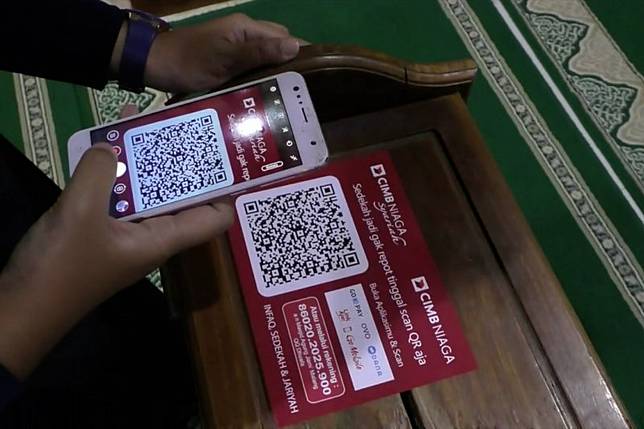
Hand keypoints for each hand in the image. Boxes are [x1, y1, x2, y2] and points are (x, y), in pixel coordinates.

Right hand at [0, 143, 231, 377]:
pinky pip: (119, 199)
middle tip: (183, 124)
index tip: (228, 153)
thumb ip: (100, 173)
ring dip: (146, 164)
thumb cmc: (61, 267)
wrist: (20, 308)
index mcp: (163, 239)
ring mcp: (125, 235)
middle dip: (182, 163)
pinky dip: (117, 175)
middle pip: (182, 197)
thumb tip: (112, 146)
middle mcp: (152, 236)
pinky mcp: (100, 233)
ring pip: (148, 194)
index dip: (226, 189)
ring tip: (144, 124)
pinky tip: (107, 147)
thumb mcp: (81, 213)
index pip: (214, 217)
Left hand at [144, 13, 299, 91]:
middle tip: (299, 95)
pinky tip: (266, 94)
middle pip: (279, 47)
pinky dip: (262, 77)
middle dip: (291, 67)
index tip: (315, 79)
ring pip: (267, 58)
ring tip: (287, 98)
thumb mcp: (225, 60)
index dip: (302, 55)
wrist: (154, 65)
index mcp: (247, 28)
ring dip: (276, 74)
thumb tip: (296, 48)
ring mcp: (237, 46)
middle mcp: (245, 34)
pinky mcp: (230, 59)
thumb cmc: (188, 62)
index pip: (286, 38)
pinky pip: (254, 65)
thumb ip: (259, 53)